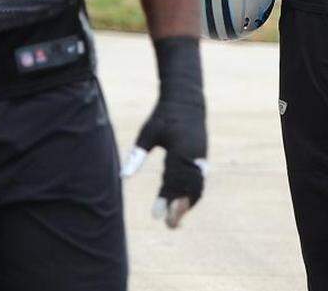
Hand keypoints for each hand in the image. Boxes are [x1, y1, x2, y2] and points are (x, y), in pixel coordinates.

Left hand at [122, 38, 208, 228]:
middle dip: (179, 208)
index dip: (165, 200)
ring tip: (176, 220)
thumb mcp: (148, 133)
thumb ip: (137, 155)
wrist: (187, 100)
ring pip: (197, 186)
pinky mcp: (203, 157)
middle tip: (169, 226)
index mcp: (180, 149)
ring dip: (187, 204)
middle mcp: (194, 155)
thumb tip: (124, 176)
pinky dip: (193, 194)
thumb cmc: (163, 116)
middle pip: (188, 188)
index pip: (173, 180)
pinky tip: (183, 203)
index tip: (157, 217)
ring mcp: (201, 156)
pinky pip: (200, 180)